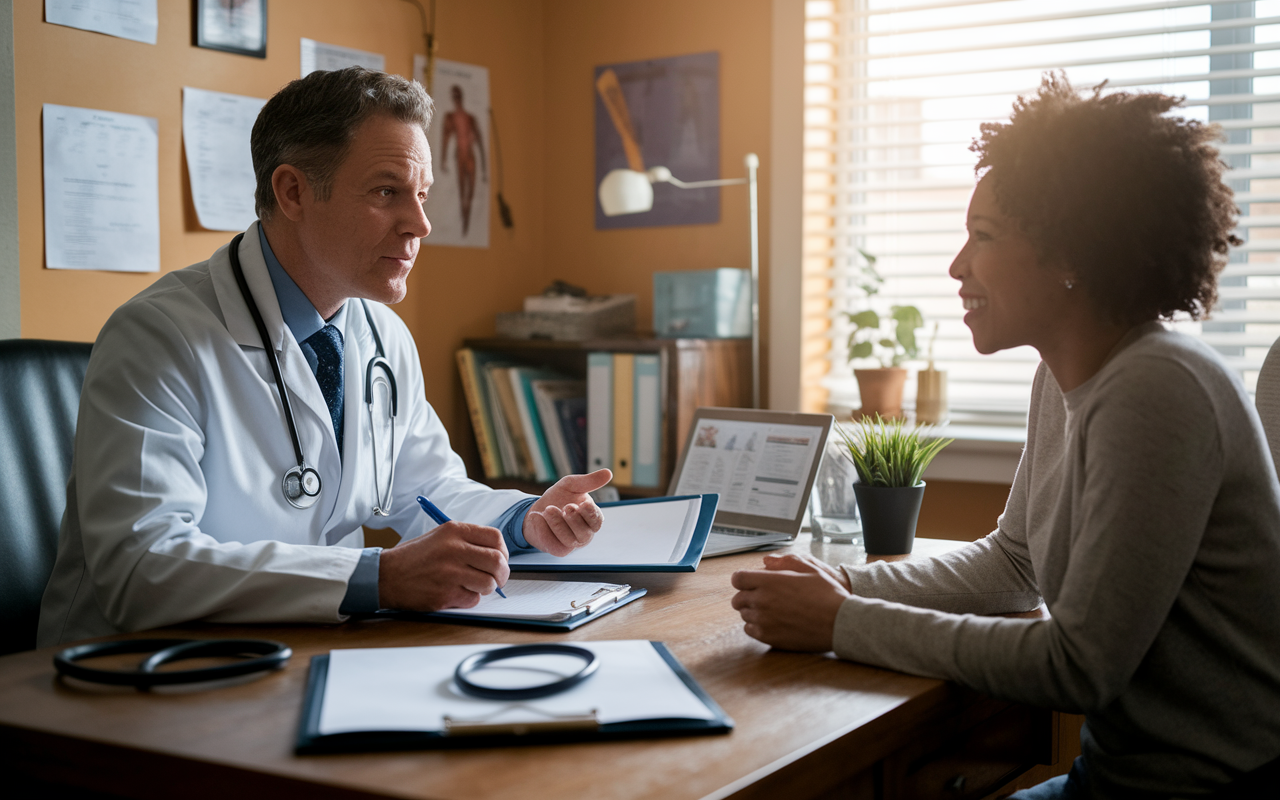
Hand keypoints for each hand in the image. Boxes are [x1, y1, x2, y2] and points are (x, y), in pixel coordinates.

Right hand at [378, 521, 508, 610]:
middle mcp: (454, 549)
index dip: (503, 551)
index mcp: (454, 531)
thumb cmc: (414, 558)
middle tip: (497, 579)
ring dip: (485, 588)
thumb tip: (497, 554)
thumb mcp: (439, 537)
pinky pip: (473, 599)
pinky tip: (455, 593)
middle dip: (502, 574)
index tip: (500, 559)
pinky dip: (469, 599)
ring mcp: (450, 572)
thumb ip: (467, 541)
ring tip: (472, 586)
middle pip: (497, 561)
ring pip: (488, 583)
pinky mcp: (445, 594)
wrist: (385, 576)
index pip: (495, 537)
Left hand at [523, 469, 611, 555]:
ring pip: (568, 540)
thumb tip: (608, 473)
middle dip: (574, 520)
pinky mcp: (556, 549)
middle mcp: (584, 534)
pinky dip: (544, 530)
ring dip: (557, 524)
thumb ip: (589, 481)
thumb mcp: (572, 485)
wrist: (538, 509)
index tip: (584, 504)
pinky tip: (537, 516)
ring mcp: (571, 544)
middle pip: (584, 533)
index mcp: (591, 519)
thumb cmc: (559, 498)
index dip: (591, 514)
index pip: (597, 521)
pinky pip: (552, 544)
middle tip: (566, 507)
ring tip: (548, 509)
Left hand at [731, 556, 851, 651]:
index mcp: (769, 582)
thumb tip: (766, 561)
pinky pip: (750, 630)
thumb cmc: (827, 594)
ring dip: (753, 611)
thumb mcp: (809, 568)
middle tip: (763, 597)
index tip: (752, 582)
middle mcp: (761, 600)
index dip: (744, 579)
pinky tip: (771, 622)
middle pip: (738, 598)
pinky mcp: (768, 637)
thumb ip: (785, 562)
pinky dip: (756, 626)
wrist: (839, 622)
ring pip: (744, 615)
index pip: (738, 579)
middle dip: (747, 596)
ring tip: (772, 610)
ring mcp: (763, 620)